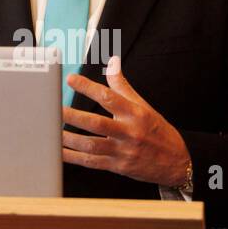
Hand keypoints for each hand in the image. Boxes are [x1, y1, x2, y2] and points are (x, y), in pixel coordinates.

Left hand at [61, 56, 191, 186]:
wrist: (176, 162)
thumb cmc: (157, 131)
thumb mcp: (143, 106)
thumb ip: (123, 85)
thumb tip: (113, 62)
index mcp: (135, 114)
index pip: (109, 97)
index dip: (88, 87)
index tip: (71, 79)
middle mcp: (129, 133)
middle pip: (96, 124)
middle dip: (73, 116)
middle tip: (55, 108)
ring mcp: (122, 151)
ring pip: (91, 145)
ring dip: (69, 139)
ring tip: (52, 130)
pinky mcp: (118, 166)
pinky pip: (91, 162)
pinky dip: (73, 157)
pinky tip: (59, 151)